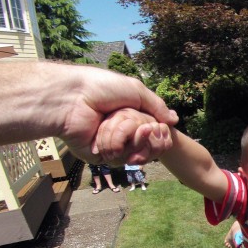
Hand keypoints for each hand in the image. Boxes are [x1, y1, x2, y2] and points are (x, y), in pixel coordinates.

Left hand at [58, 66, 176, 163]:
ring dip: (130, 141)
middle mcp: (117, 129)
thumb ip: (157, 106)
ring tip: (119, 125)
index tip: (161, 129)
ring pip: (131, 153)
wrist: (73, 98)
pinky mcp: (97, 155)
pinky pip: (116, 159)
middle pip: (143, 144)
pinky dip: (118, 149)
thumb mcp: (136, 90)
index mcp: (125, 114)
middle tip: (145, 130)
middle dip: (146, 138)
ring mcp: (107, 143)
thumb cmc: (101, 88)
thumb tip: (174, 120)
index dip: (156, 131)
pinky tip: (114, 140)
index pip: (148, 129)